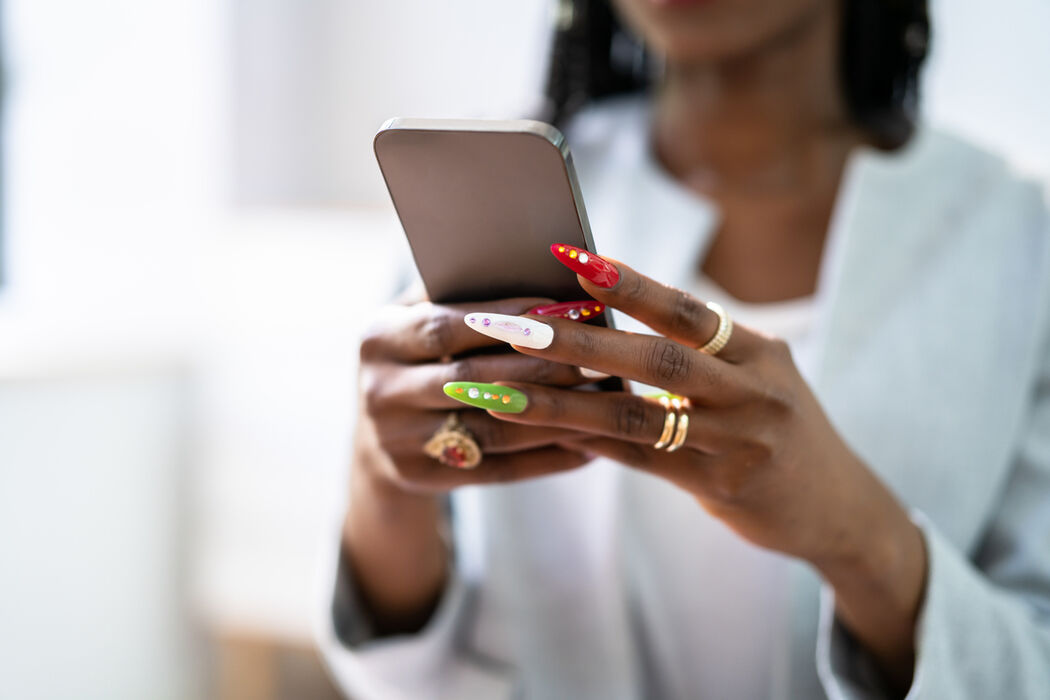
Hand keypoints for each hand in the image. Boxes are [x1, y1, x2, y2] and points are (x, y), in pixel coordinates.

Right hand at [345, 294, 593, 633]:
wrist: (379, 437)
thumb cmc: (421, 358)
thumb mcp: (419, 319)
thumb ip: (462, 294)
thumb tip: (538, 268)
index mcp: (377, 338)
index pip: (447, 325)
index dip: (507, 318)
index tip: (565, 309)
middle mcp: (379, 390)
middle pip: (473, 377)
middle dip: (542, 366)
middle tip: (601, 356)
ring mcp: (396, 440)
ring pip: (491, 427)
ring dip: (554, 415)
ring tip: (605, 401)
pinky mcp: (421, 478)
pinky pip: (497, 469)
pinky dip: (546, 458)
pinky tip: (589, 448)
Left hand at [456, 246, 926, 689]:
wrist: (840, 507)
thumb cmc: (779, 432)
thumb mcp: (755, 380)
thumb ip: (698, 355)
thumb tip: (609, 324)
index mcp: (757, 350)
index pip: (684, 309)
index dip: (627, 282)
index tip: (570, 257)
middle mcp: (754, 389)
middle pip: (656, 358)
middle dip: (578, 341)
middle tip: (515, 327)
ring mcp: (743, 440)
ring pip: (640, 416)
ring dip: (565, 404)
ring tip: (505, 392)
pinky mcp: (728, 486)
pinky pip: (647, 462)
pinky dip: (597, 446)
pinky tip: (554, 436)